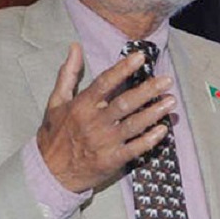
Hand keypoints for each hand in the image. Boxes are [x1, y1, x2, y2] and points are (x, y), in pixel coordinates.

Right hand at [36, 43, 174, 192]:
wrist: (49, 172)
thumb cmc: (54, 134)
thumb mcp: (56, 101)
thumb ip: (68, 73)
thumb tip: (75, 47)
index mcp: (82, 105)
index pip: (105, 82)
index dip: (123, 68)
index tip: (141, 57)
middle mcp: (94, 122)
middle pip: (125, 102)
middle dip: (148, 90)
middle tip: (167, 80)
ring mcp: (104, 142)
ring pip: (133, 124)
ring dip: (154, 112)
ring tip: (171, 101)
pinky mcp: (111, 160)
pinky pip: (134, 148)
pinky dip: (149, 140)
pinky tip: (163, 130)